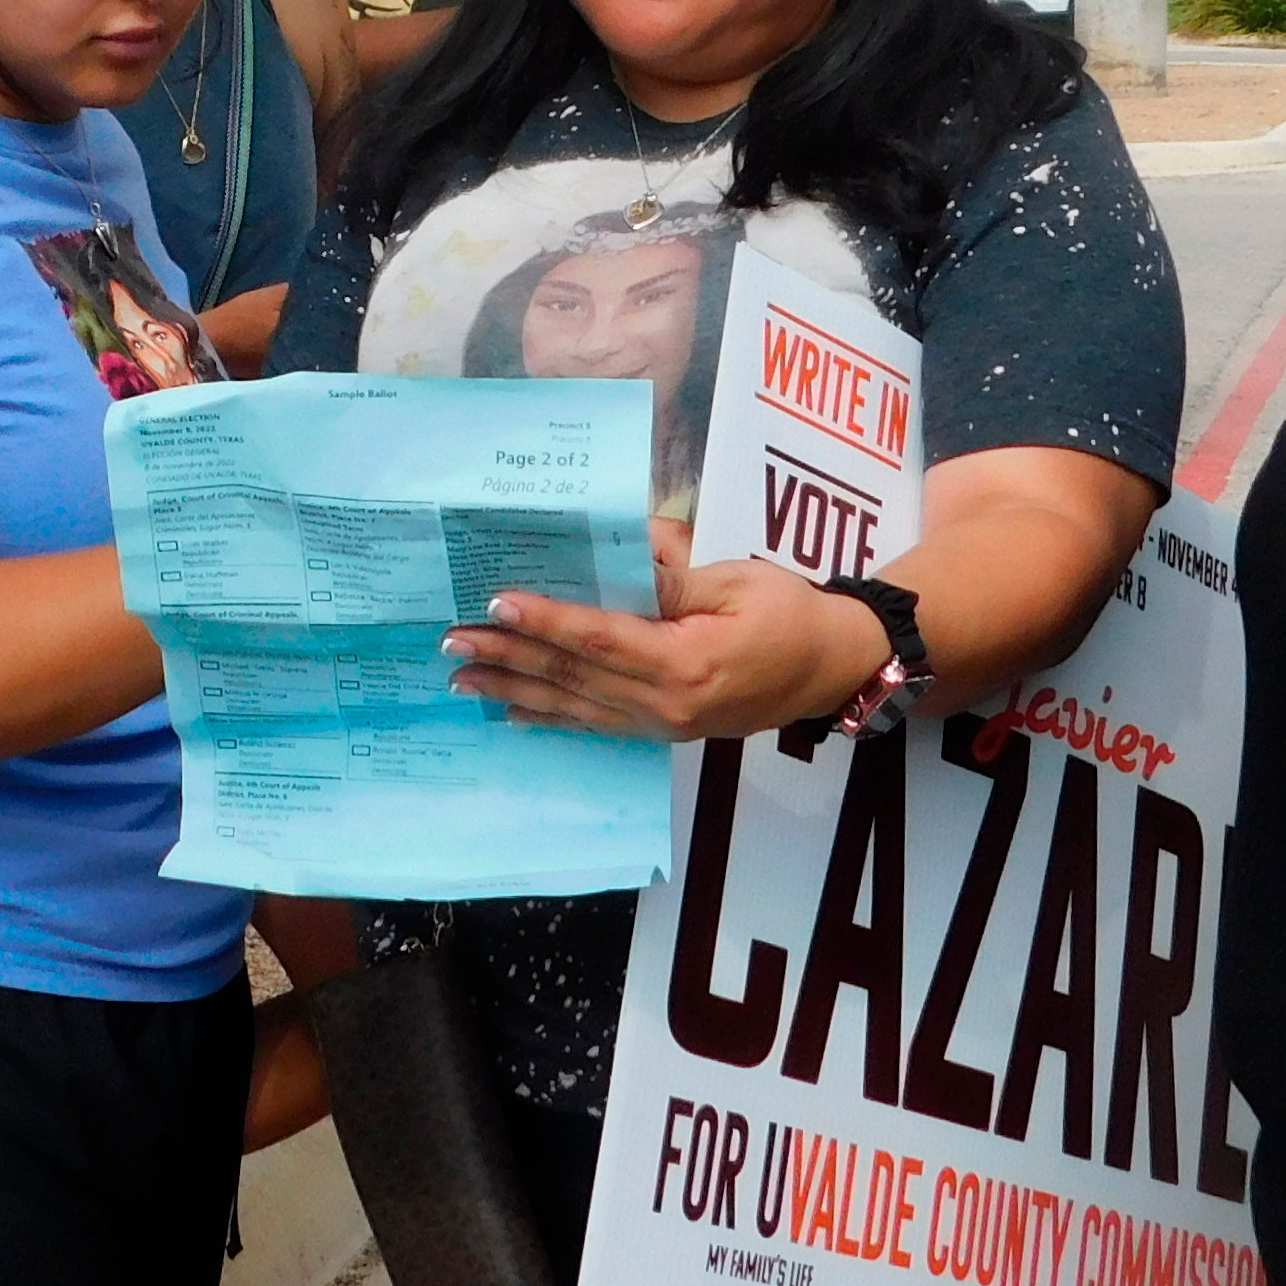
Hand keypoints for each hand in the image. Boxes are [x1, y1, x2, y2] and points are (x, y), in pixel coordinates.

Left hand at [439, 516, 890, 743]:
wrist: (833, 667)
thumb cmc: (789, 612)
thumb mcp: (735, 580)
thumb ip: (672, 575)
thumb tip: (619, 555)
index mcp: (686, 661)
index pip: (600, 638)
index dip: (545, 621)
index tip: (496, 604)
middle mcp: (666, 703)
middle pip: (573, 676)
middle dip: (508, 658)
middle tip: (451, 642)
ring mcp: (662, 724)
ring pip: (574, 706)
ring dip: (514, 691)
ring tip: (462, 679)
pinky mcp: (663, 730)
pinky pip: (595, 725)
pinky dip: (550, 717)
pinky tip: (512, 713)